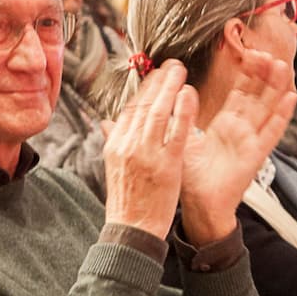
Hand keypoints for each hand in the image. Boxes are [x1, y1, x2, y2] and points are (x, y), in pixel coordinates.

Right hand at [101, 60, 194, 238]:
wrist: (132, 230)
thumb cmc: (127, 201)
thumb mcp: (113, 168)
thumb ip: (113, 141)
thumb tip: (106, 122)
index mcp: (114, 145)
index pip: (129, 109)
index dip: (144, 89)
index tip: (155, 76)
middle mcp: (127, 145)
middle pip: (143, 104)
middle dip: (158, 81)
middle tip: (172, 65)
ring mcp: (146, 153)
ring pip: (158, 112)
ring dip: (170, 87)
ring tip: (181, 71)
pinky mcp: (166, 164)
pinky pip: (177, 131)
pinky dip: (183, 110)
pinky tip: (190, 94)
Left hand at [179, 50, 296, 242]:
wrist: (198, 205)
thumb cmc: (192, 176)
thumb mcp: (182, 139)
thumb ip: (180, 117)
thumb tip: (170, 94)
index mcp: (225, 125)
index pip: (239, 93)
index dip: (245, 74)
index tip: (249, 53)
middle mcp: (241, 130)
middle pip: (257, 96)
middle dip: (263, 74)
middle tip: (266, 51)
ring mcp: (251, 141)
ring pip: (268, 108)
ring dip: (276, 87)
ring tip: (282, 65)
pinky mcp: (257, 154)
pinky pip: (272, 132)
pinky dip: (282, 115)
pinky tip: (290, 97)